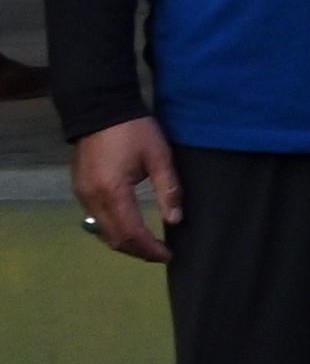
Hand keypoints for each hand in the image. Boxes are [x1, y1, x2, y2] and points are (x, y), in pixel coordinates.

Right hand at [68, 118, 177, 263]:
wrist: (100, 108)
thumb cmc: (134, 130)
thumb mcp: (159, 157)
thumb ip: (168, 189)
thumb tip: (175, 220)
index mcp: (112, 192)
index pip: (130, 232)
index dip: (149, 248)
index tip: (168, 255)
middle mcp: (92, 199)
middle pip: (113, 238)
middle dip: (137, 251)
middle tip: (160, 254)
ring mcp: (82, 195)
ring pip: (102, 231)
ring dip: (125, 242)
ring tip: (149, 245)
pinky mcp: (80, 189)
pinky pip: (96, 219)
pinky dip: (114, 229)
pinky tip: (130, 228)